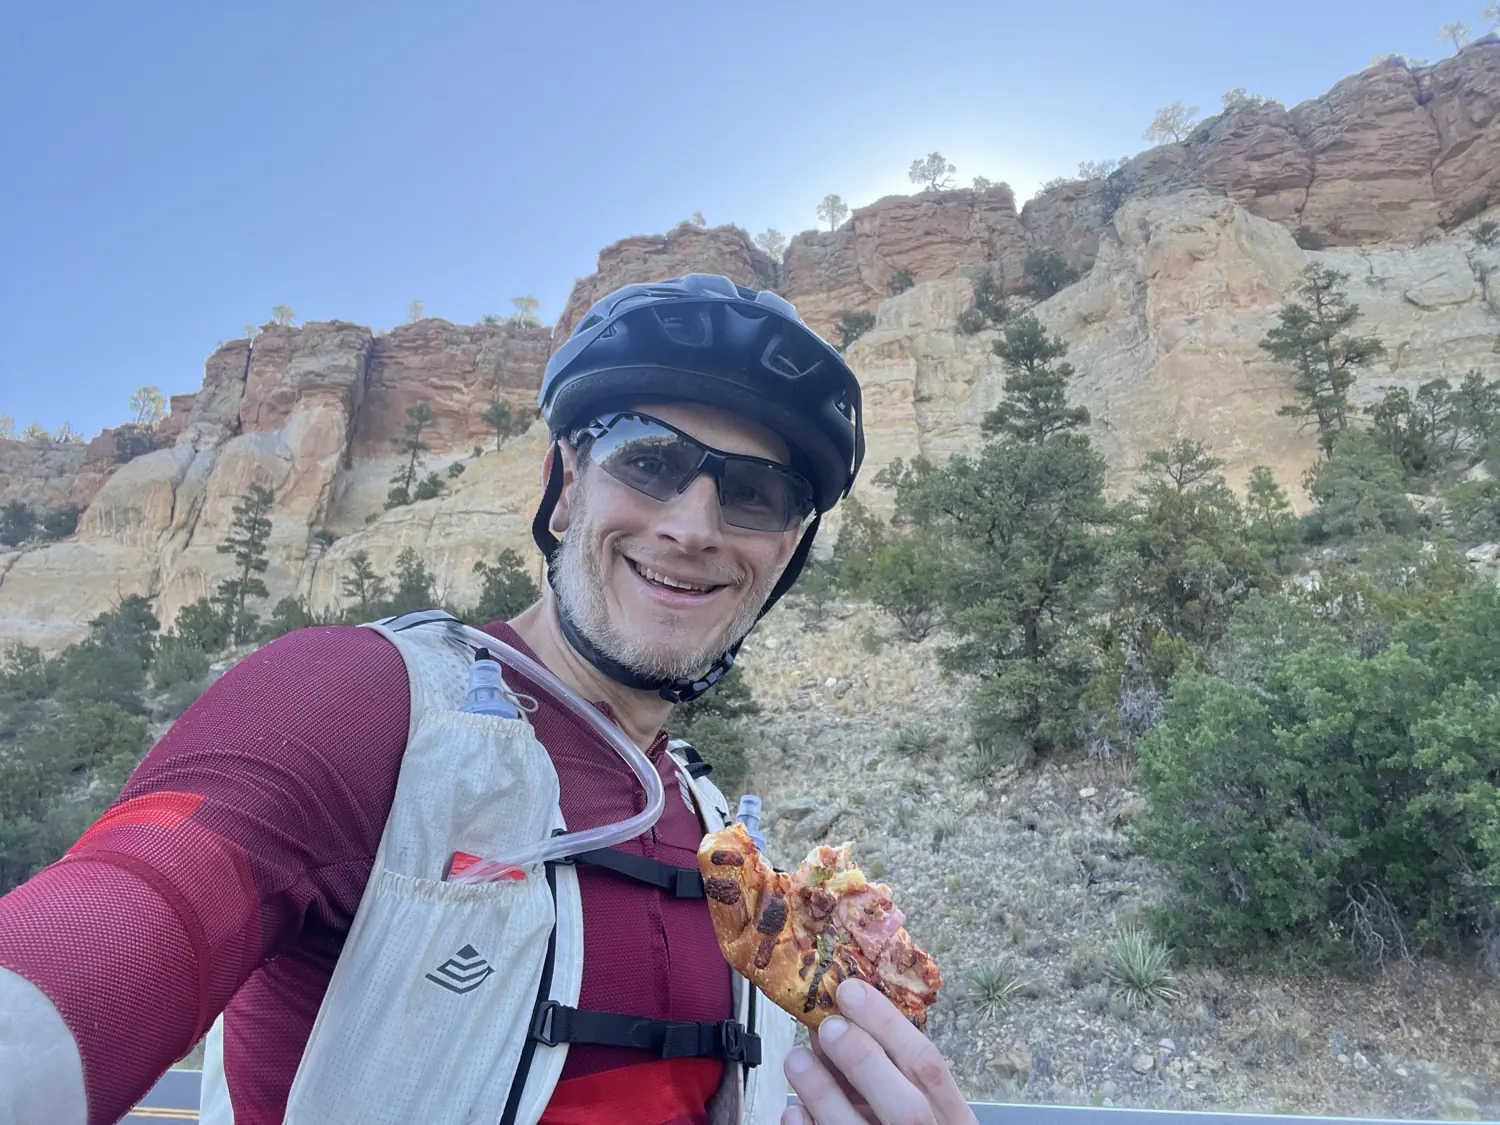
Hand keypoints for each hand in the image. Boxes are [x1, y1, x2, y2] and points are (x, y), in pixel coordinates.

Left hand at [782, 978, 976, 1124]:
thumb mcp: (915, 1102)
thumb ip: (886, 1069)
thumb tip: (834, 1021)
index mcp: (953, 1120)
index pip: (930, 1067)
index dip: (888, 1025)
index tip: (851, 991)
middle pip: (907, 1109)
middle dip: (864, 1061)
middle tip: (828, 1027)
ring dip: (822, 1092)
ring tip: (797, 1060)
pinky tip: (793, 1110)